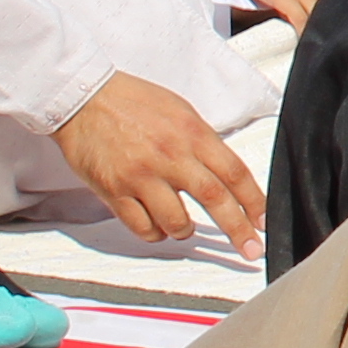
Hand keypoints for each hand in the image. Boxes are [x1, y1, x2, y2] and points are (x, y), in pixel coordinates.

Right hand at [52, 69, 262, 245]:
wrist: (84, 98)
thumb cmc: (132, 102)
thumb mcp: (180, 111)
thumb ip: (202, 142)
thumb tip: (224, 173)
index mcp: (192, 133)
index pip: (234, 172)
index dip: (254, 200)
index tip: (264, 220)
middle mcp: (171, 156)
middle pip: (215, 200)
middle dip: (238, 229)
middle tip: (250, 249)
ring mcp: (142, 176)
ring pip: (177, 222)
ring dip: (185, 231)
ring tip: (183, 227)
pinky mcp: (115, 191)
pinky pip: (143, 227)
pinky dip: (155, 233)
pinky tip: (156, 225)